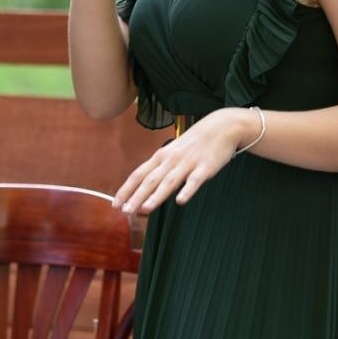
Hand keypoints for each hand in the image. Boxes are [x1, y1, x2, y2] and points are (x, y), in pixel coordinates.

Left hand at [113, 108, 253, 212]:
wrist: (222, 127)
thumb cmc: (194, 143)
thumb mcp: (173, 152)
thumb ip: (160, 169)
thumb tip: (145, 188)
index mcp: (161, 157)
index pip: (138, 174)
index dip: (126, 189)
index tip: (115, 204)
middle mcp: (171, 160)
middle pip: (150, 180)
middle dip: (136, 196)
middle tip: (125, 211)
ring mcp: (188, 163)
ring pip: (169, 181)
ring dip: (156, 196)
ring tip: (145, 209)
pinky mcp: (205, 167)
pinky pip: (195, 180)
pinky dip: (187, 190)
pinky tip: (181, 201)